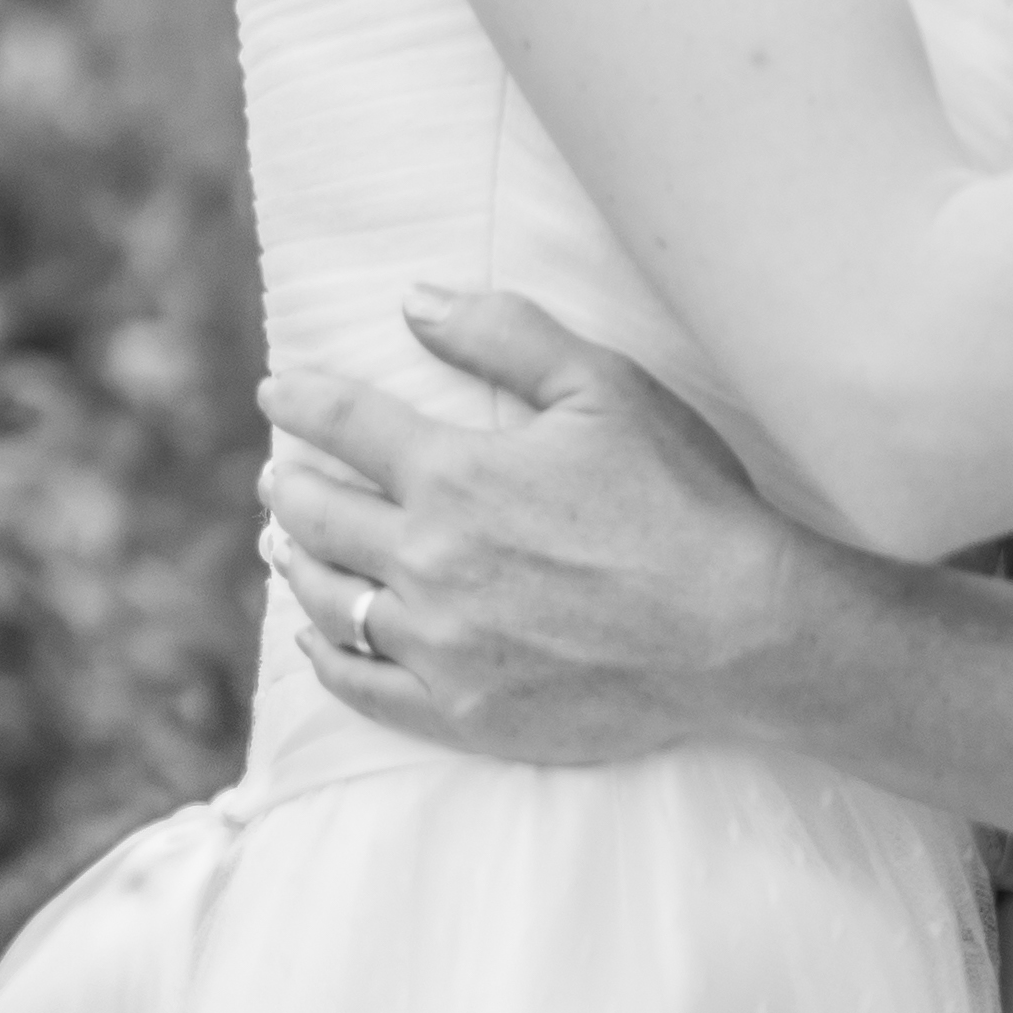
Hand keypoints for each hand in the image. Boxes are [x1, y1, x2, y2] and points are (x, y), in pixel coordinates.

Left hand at [259, 294, 809, 767]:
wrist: (736, 630)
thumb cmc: (680, 500)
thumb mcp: (605, 387)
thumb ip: (505, 335)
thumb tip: (414, 301)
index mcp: (454, 474)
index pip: (347, 424)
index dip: (301, 402)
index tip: (276, 394)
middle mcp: (427, 559)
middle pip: (318, 517)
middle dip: (289, 487)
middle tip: (278, 476)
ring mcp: (439, 643)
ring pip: (329, 601)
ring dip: (295, 565)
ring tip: (284, 546)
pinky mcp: (461, 711)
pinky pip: (362, 686)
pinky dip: (326, 656)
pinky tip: (315, 640)